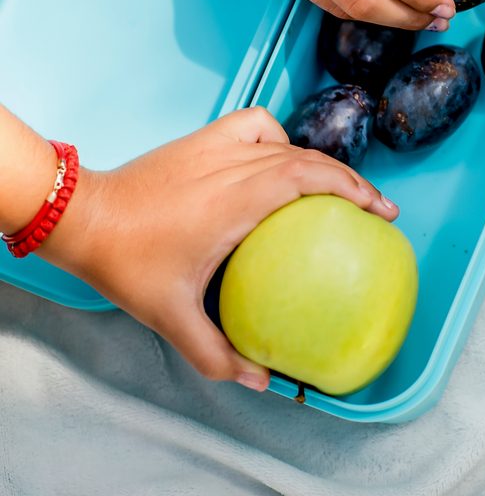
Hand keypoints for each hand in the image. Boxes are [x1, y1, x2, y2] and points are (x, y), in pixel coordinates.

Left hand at [38, 107, 395, 390]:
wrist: (84, 215)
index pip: (310, 179)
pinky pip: (256, 124)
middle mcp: (235, 167)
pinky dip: (278, 135)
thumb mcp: (170, 315)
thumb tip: (259, 379)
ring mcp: (219, 147)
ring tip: (340, 186)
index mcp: (238, 202)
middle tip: (378, 208)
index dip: (354, 189)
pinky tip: (279, 154)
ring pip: (289, 144)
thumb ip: (216, 352)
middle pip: (310, 161)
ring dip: (322, 162)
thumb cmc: (127, 262)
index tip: (381, 211)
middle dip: (352, 181)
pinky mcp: (204, 138)